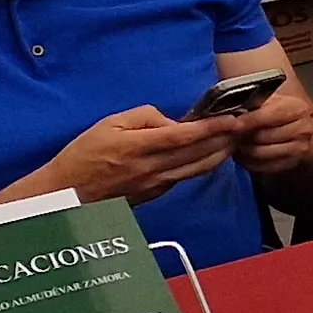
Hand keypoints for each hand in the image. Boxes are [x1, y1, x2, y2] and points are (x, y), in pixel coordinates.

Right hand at [36, 107, 241, 205]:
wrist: (67, 192)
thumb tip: (171, 121)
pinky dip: (202, 165)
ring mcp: (156, 185)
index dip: (212, 128)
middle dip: (226, 140)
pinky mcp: (156, 194)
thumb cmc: (84, 154)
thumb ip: (144, 118)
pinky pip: (185, 178)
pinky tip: (211, 155)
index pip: (185, 136)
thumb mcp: (109, 124)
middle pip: (199, 154)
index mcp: (139, 148)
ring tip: (235, 140)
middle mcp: (152, 169)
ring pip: (197, 169)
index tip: (233, 119)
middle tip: (245, 127)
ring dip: (220, 154)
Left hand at [229, 86, 312, 177]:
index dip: (250, 120)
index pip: (271, 115)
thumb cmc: (276, 110)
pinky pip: (262, 166)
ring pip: (260, 153)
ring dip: (243, 149)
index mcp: (297, 109)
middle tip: (231, 133)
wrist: (295, 126)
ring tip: (236, 142)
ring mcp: (299, 148)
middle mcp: (303, 129)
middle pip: (263, 136)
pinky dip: (248, 162)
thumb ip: (253, 98)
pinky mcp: (291, 163)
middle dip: (243, 135)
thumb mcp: (268, 98)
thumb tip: (234, 101)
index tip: (233, 123)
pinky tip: (243, 153)